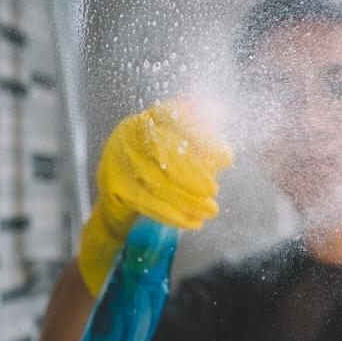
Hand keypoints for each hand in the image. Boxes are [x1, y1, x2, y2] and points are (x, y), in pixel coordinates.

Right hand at [78, 100, 233, 294]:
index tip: (226, 158)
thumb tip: (222, 145)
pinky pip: (147, 202)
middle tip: (214, 190)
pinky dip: (173, 214)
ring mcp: (118, 161)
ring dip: (187, 200)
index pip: (175, 120)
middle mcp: (129, 134)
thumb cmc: (159, 160)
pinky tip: (193, 222)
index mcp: (149, 118)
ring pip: (156, 182)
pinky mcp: (115, 187)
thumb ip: (202, 139)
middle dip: (193, 175)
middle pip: (163, 153)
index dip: (202, 138)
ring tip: (211, 210)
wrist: (119, 185)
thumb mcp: (181, 143)